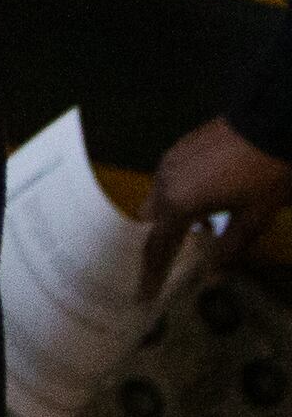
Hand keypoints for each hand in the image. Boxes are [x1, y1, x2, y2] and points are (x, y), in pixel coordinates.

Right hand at [144, 115, 291, 294]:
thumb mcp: (255, 218)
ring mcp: (169, 162)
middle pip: (149, 222)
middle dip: (157, 245)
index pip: (157, 246)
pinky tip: (205, 206)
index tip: (144, 295)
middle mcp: (164, 182)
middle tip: (165, 268)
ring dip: (172, 221)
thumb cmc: (266, 175)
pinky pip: (169, 182)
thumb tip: (214, 276)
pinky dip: (179, 200)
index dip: (151, 273)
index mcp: (178, 203)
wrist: (271, 121)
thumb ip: (230, 249)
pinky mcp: (179, 150)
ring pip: (159, 200)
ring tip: (197, 235)